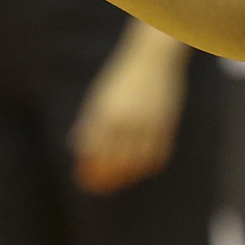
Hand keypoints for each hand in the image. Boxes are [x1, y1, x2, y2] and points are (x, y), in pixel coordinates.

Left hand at [72, 32, 186, 191]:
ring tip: (125, 179)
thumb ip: (90, 121)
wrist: (153, 58)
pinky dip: (151, 165)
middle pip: (117, 161)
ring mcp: (148, 124)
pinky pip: (159, 154)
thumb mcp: (100, 96)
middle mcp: (127, 121)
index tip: (87, 180)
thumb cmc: (122, 77)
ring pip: (140, 162)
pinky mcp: (166, 124)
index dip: (90, 169)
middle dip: (110, 178)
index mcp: (106, 114)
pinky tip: (144, 168)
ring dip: (132, 175)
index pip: (95, 151)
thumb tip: (77, 145)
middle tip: (106, 186)